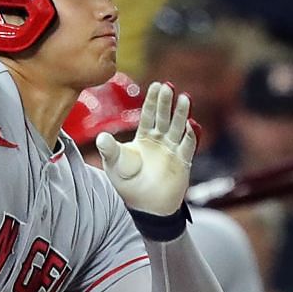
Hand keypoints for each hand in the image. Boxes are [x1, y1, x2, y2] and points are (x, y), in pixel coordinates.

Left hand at [95, 81, 196, 217]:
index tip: (156, 85)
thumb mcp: (115, 165)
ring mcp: (173, 150)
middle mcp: (160, 140)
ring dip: (182, 114)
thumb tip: (101, 137)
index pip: (148, 115)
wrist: (145, 206)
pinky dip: (190, 136)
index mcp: (143, 137)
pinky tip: (191, 125)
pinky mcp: (183, 162)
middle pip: (164, 117)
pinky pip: (188, 147)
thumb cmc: (128, 184)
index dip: (152, 101)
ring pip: (178, 128)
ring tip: (185, 98)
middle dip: (167, 103)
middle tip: (169, 87)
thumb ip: (109, 150)